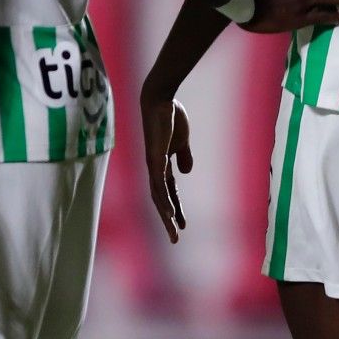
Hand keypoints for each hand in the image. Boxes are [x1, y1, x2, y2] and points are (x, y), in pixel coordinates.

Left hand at [141, 85, 192, 243]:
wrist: (161, 98)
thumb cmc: (171, 116)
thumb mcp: (182, 141)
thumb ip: (184, 156)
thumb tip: (186, 172)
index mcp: (163, 164)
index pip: (169, 192)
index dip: (176, 208)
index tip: (183, 224)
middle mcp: (154, 167)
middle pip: (160, 199)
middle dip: (168, 219)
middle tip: (175, 239)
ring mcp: (153, 163)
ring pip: (158, 195)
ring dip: (165, 215)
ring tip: (173, 232)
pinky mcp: (154, 157)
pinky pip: (159, 182)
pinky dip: (163, 197)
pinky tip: (167, 211)